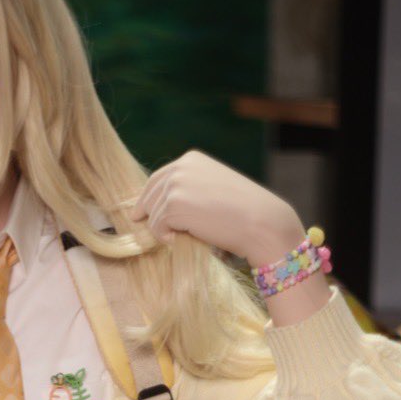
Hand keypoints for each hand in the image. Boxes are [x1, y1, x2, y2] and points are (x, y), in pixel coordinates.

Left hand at [125, 151, 303, 265]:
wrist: (261, 221)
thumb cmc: (243, 211)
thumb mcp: (214, 189)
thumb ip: (190, 189)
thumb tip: (162, 207)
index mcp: (191, 159)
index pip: (157, 178)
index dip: (147, 199)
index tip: (139, 214)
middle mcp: (181, 167)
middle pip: (150, 196)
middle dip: (150, 217)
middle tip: (157, 234)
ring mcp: (176, 184)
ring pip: (151, 213)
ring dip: (163, 229)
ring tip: (183, 236)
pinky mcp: (173, 205)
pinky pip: (156, 227)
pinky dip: (165, 238)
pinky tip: (180, 240)